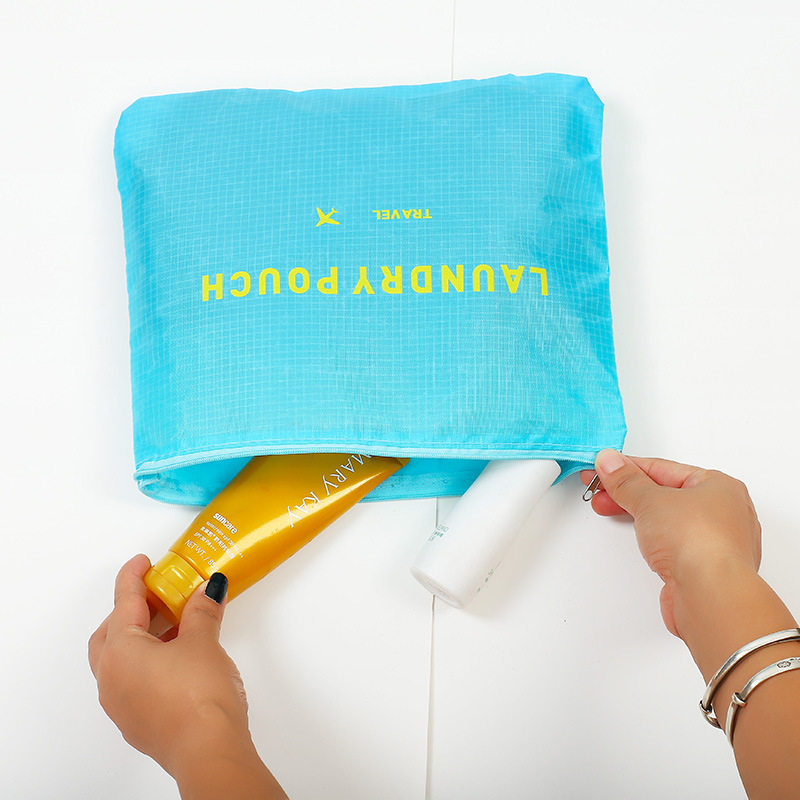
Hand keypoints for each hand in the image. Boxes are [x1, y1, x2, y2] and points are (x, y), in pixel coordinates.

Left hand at [88, 555, 250, 773]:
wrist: (208, 751)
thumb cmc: (199, 695)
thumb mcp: (203, 641)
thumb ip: (201, 611)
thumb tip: (207, 590)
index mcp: (119, 652)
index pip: (123, 603)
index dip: (133, 577)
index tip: (142, 562)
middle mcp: (111, 679)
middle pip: (111, 633)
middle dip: (131, 611)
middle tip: (157, 594)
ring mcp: (122, 705)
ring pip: (122, 660)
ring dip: (142, 638)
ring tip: (175, 624)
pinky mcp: (138, 723)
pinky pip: (134, 681)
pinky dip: (149, 662)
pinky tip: (178, 659)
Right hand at [581, 450, 761, 637]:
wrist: (712, 596)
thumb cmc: (697, 542)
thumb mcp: (650, 500)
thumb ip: (626, 480)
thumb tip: (610, 462)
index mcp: (719, 486)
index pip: (664, 468)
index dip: (628, 467)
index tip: (604, 468)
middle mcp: (725, 512)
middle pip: (666, 494)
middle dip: (628, 492)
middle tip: (600, 491)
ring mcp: (717, 542)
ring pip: (670, 520)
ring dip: (639, 514)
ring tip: (611, 511)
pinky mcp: (706, 568)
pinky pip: (674, 543)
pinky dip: (654, 538)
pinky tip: (642, 539)